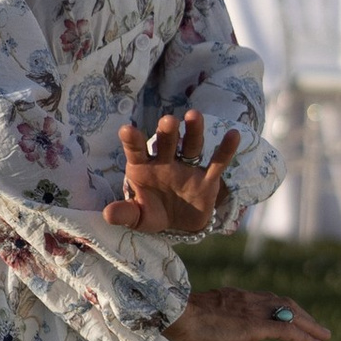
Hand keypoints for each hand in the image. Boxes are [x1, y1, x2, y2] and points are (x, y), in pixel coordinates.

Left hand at [104, 110, 242, 236]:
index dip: (132, 141)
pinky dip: (226, 150)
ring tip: (194, 115)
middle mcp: (165, 162)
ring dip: (193, 131)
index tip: (126, 130)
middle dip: (168, 132)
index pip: (136, 151)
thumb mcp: (137, 217)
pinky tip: (233, 134)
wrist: (179, 225)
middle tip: (168, 121)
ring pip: (191, 146)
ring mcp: (187, 168)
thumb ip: (124, 213)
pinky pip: (217, 163)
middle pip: (166, 143)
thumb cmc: (153, 214)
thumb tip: (107, 214)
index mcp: (143, 168)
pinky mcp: (207, 179)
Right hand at [168, 285, 331, 340]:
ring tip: (324, 337)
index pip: (268, 302)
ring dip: (309, 327)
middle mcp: (249, 299)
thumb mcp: (211, 333)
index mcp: (237, 298)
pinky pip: (286, 329)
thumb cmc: (184, 323)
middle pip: (284, 305)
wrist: (176, 314)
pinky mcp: (255, 324)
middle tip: (319, 331)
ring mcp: (253, 310)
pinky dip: (303, 336)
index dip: (285, 311)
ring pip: (289, 315)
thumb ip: (231, 340)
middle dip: (304, 317)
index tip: (298, 321)